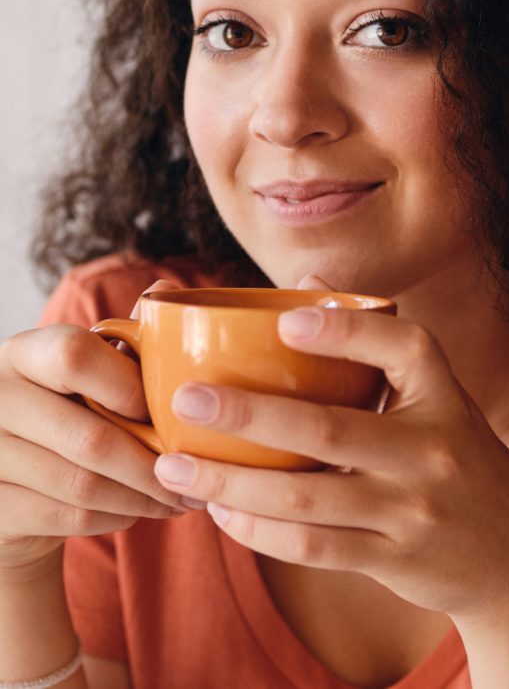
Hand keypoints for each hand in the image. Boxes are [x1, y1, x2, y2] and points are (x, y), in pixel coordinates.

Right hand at [0, 281, 187, 569]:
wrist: (13, 483)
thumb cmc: (72, 412)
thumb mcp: (92, 371)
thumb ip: (127, 336)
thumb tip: (167, 285)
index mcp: (22, 353)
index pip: (75, 355)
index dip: (131, 388)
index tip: (173, 411)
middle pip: (90, 438)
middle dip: (155, 465)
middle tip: (197, 476)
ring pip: (84, 486)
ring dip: (143, 497)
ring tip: (181, 499)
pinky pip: (69, 518)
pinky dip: (116, 517)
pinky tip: (139, 511)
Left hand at [153, 275, 508, 619]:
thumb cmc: (458, 459)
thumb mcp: (438, 400)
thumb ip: (378, 349)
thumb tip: (309, 281)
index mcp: (446, 398)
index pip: (407, 348)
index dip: (347, 331)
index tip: (285, 321)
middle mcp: (435, 450)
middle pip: (333, 427)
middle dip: (251, 412)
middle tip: (187, 397)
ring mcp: (415, 509)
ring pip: (309, 495)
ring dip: (235, 481)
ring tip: (177, 465)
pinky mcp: (395, 558)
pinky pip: (315, 546)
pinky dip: (261, 530)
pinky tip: (221, 511)